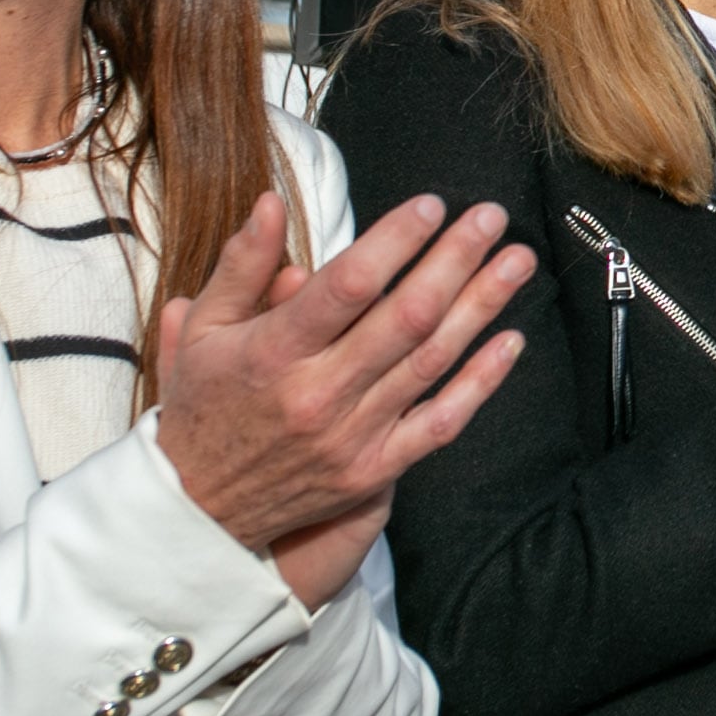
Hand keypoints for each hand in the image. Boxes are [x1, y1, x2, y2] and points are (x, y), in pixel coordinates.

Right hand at [154, 192, 534, 594]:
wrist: (198, 512)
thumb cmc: (202, 407)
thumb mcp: (200, 331)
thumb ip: (240, 266)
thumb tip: (271, 202)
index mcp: (273, 353)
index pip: (346, 286)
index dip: (395, 241)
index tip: (431, 205)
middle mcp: (318, 394)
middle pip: (404, 317)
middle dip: (455, 259)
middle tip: (492, 217)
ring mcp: (352, 437)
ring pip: (431, 361)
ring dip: (481, 306)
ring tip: (518, 261)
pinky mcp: (375, 470)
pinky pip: (440, 422)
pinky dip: (481, 382)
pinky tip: (511, 341)